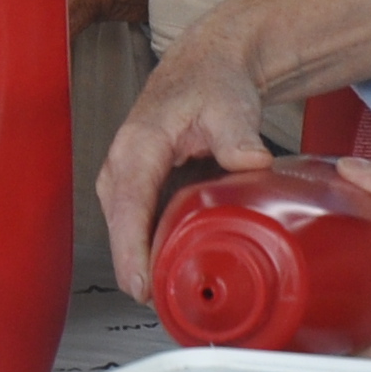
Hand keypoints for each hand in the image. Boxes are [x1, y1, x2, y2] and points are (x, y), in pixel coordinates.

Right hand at [91, 0, 370, 291]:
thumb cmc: (213, 83)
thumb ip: (237, 135)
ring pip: (128, 230)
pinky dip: (153, 248)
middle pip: (122, 227)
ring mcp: (127, 179)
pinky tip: (176, 269)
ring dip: (144, 262)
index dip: (130, 248)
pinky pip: (139, 226)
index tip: (140, 283)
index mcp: (138, 144)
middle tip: (167, 305)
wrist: (209, 66)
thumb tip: (249, 161)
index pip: (128, 204)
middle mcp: (123, 164)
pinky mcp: (139, 189)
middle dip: (137, 268)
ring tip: (172, 298)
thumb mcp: (229, 104)